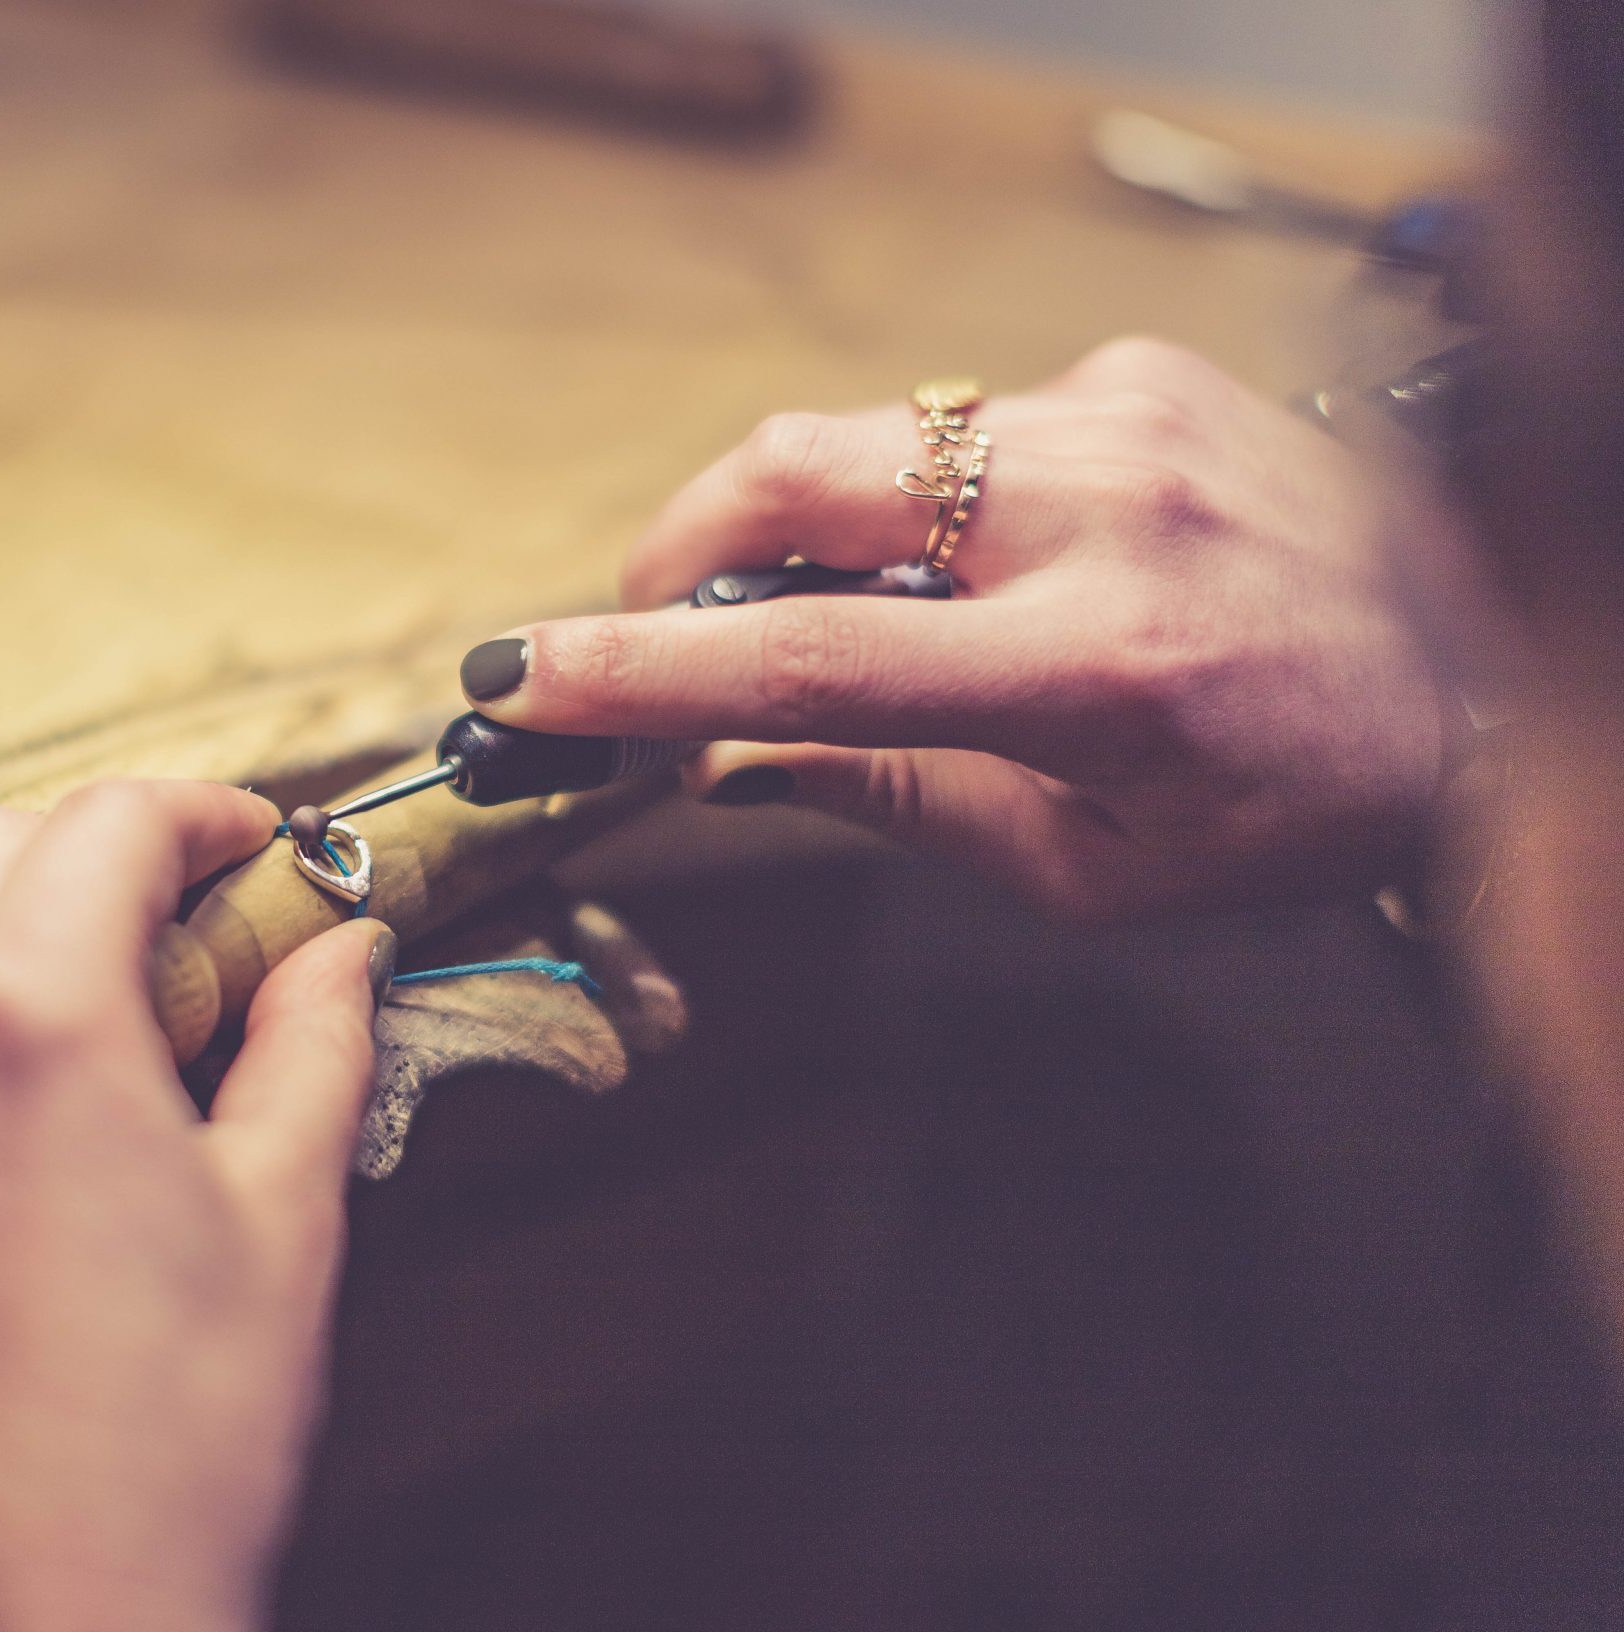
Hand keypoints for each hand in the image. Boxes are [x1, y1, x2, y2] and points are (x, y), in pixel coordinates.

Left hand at [0, 782, 389, 1631]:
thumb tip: (340, 950)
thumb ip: (312, 1044)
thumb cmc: (172, 1444)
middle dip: (104, 845)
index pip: (107, 823)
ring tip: (84, 969)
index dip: (204, 812)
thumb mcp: (286, 1219)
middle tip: (203, 918)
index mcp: (31, 1016)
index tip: (262, 850)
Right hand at [459, 338, 1459, 919]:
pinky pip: (960, 428)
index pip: (812, 660)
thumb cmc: (1297, 804)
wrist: (1489, 685)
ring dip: (811, 528)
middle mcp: (1107, 513)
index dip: (642, 672)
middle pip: (803, 472)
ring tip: (854, 616)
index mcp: (1101, 672)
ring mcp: (1124, 417)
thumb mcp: (1093, 871)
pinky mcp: (1138, 374)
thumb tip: (735, 759)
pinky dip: (926, 503)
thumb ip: (902, 800)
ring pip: (866, 438)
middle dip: (681, 543)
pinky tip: (992, 566)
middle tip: (652, 620)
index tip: (529, 678)